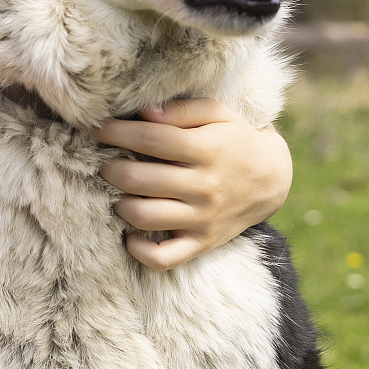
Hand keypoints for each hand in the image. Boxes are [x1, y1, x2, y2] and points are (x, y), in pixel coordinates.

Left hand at [94, 97, 292, 270]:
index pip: (150, 139)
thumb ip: (182, 110)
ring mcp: (203, 218)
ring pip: (144, 217)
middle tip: (104, 162)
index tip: (96, 128)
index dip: (116, 132)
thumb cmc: (235, 140)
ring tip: (118, 193)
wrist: (271, 181)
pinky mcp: (202, 243)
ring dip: (120, 203)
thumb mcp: (218, 114)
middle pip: (139, 179)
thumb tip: (144, 111)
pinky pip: (163, 258)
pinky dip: (139, 251)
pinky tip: (130, 233)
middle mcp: (205, 186)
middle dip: (110, 168)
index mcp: (207, 149)